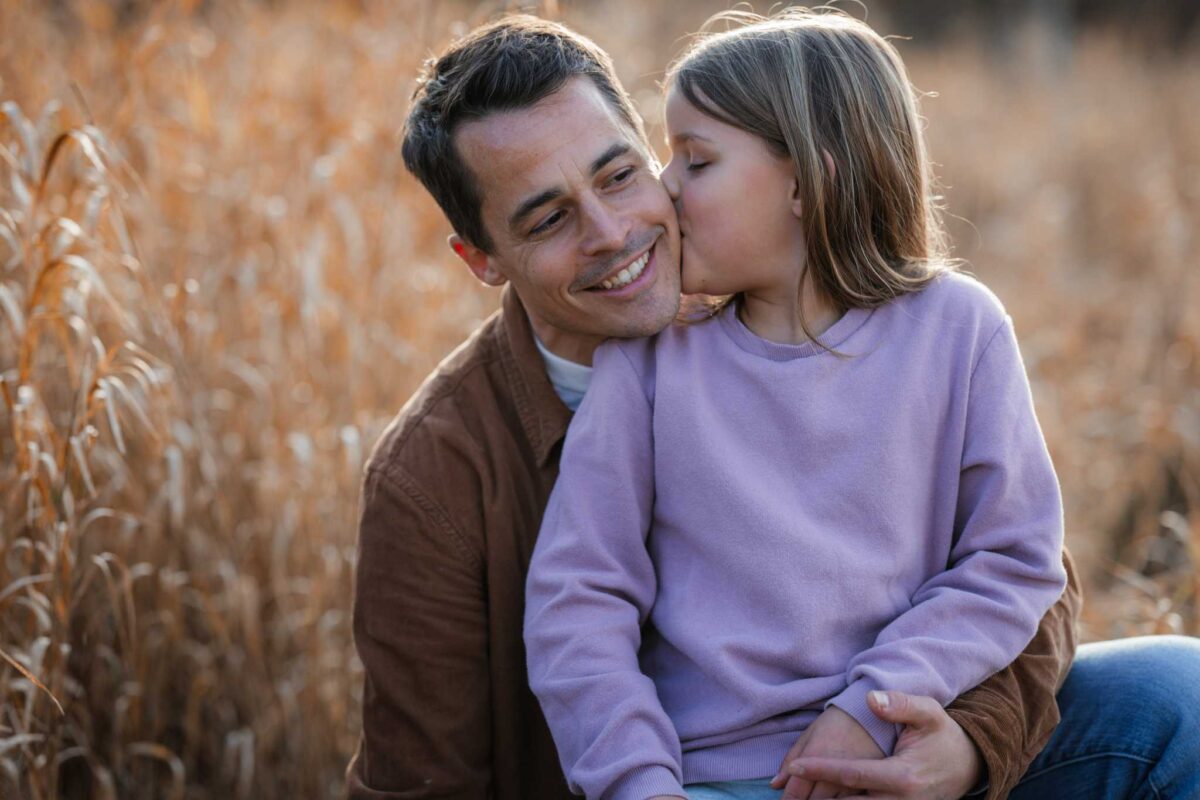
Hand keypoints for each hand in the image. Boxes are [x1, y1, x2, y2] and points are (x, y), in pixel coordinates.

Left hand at [769, 705, 884, 798]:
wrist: (869, 716)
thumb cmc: (835, 723)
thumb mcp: (809, 735)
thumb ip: (790, 759)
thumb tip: (775, 785)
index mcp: (814, 758)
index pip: (795, 794)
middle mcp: (833, 774)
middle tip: (801, 794)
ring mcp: (853, 782)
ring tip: (817, 793)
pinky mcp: (868, 786)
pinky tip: (833, 795)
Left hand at [782, 690, 982, 799]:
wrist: (970, 764)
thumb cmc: (942, 734)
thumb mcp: (928, 712)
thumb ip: (900, 705)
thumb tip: (870, 699)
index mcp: (903, 776)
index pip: (853, 775)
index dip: (821, 770)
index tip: (794, 767)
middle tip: (789, 794)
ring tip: (801, 798)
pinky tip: (826, 799)